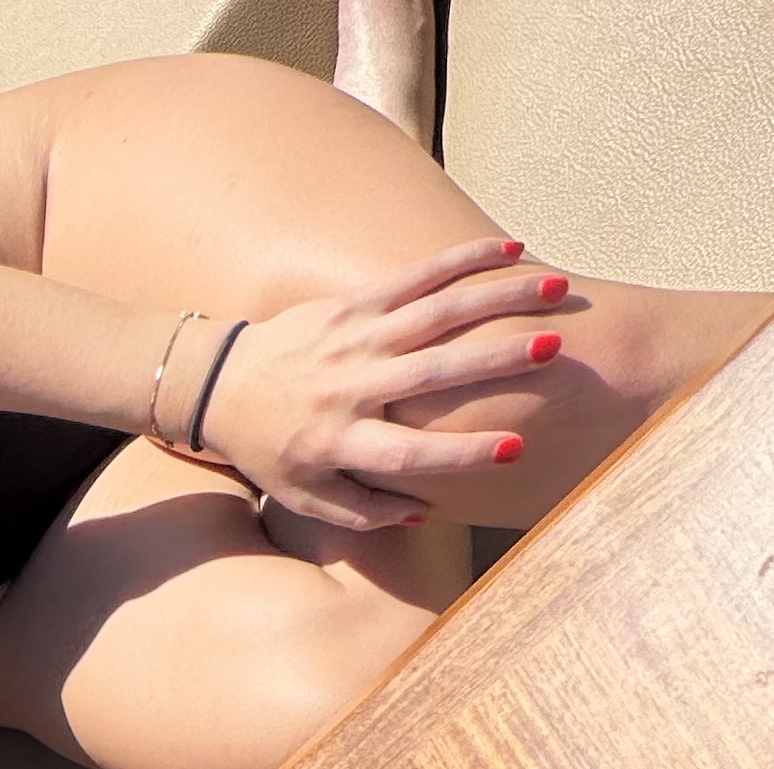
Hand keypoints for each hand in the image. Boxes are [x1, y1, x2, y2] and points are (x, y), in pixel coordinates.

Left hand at [190, 239, 573, 529]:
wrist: (218, 385)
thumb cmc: (270, 449)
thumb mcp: (304, 497)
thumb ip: (362, 512)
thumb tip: (423, 513)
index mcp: (338, 442)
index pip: (410, 453)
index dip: (463, 453)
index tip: (517, 450)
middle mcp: (349, 387)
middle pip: (431, 373)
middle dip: (494, 359)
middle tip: (553, 349)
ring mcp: (352, 339)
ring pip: (434, 313)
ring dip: (497, 298)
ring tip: (556, 289)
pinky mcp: (351, 304)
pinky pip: (414, 278)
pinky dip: (461, 261)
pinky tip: (510, 249)